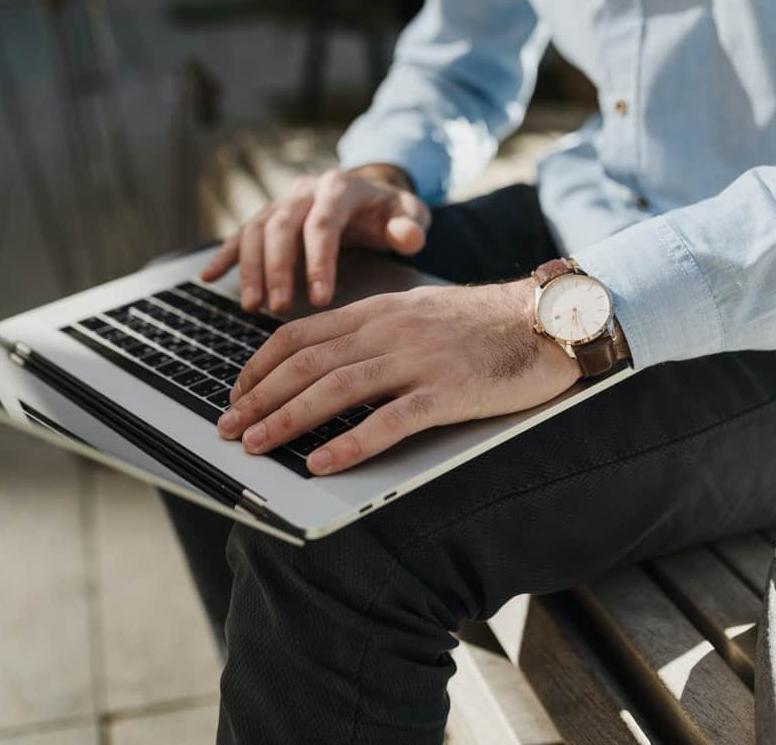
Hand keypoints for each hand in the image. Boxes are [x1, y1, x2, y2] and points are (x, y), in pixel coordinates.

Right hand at [199, 164, 430, 312]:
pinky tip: (207, 278)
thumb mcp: (410, 214)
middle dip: (277, 269)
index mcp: (339, 187)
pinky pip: (240, 234)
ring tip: (252, 306)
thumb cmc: (391, 212)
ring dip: (250, 268)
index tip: (320, 299)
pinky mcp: (268, 216)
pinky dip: (224, 256)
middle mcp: (305, 189)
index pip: (322, 223)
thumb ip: (411, 225)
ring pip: (256, 230)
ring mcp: (282, 202)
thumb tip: (407, 236)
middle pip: (281, 226)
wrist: (371, 193)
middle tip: (278, 308)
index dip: (318, 262)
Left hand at [215, 279, 581, 474]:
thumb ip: (373, 332)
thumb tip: (326, 362)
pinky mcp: (448, 392)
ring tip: (256, 445)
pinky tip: (322, 463)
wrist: (548, 320)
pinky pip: (389, 421)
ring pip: (336, 389)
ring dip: (287, 420)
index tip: (236, 392)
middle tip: (228, 428)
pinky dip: (350, 444)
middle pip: (306, 364)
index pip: (300, 334)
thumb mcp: (418, 313)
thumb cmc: (485, 324)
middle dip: (258, 398)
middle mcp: (390, 331)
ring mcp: (418, 360)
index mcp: (379, 311)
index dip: (259, 365)